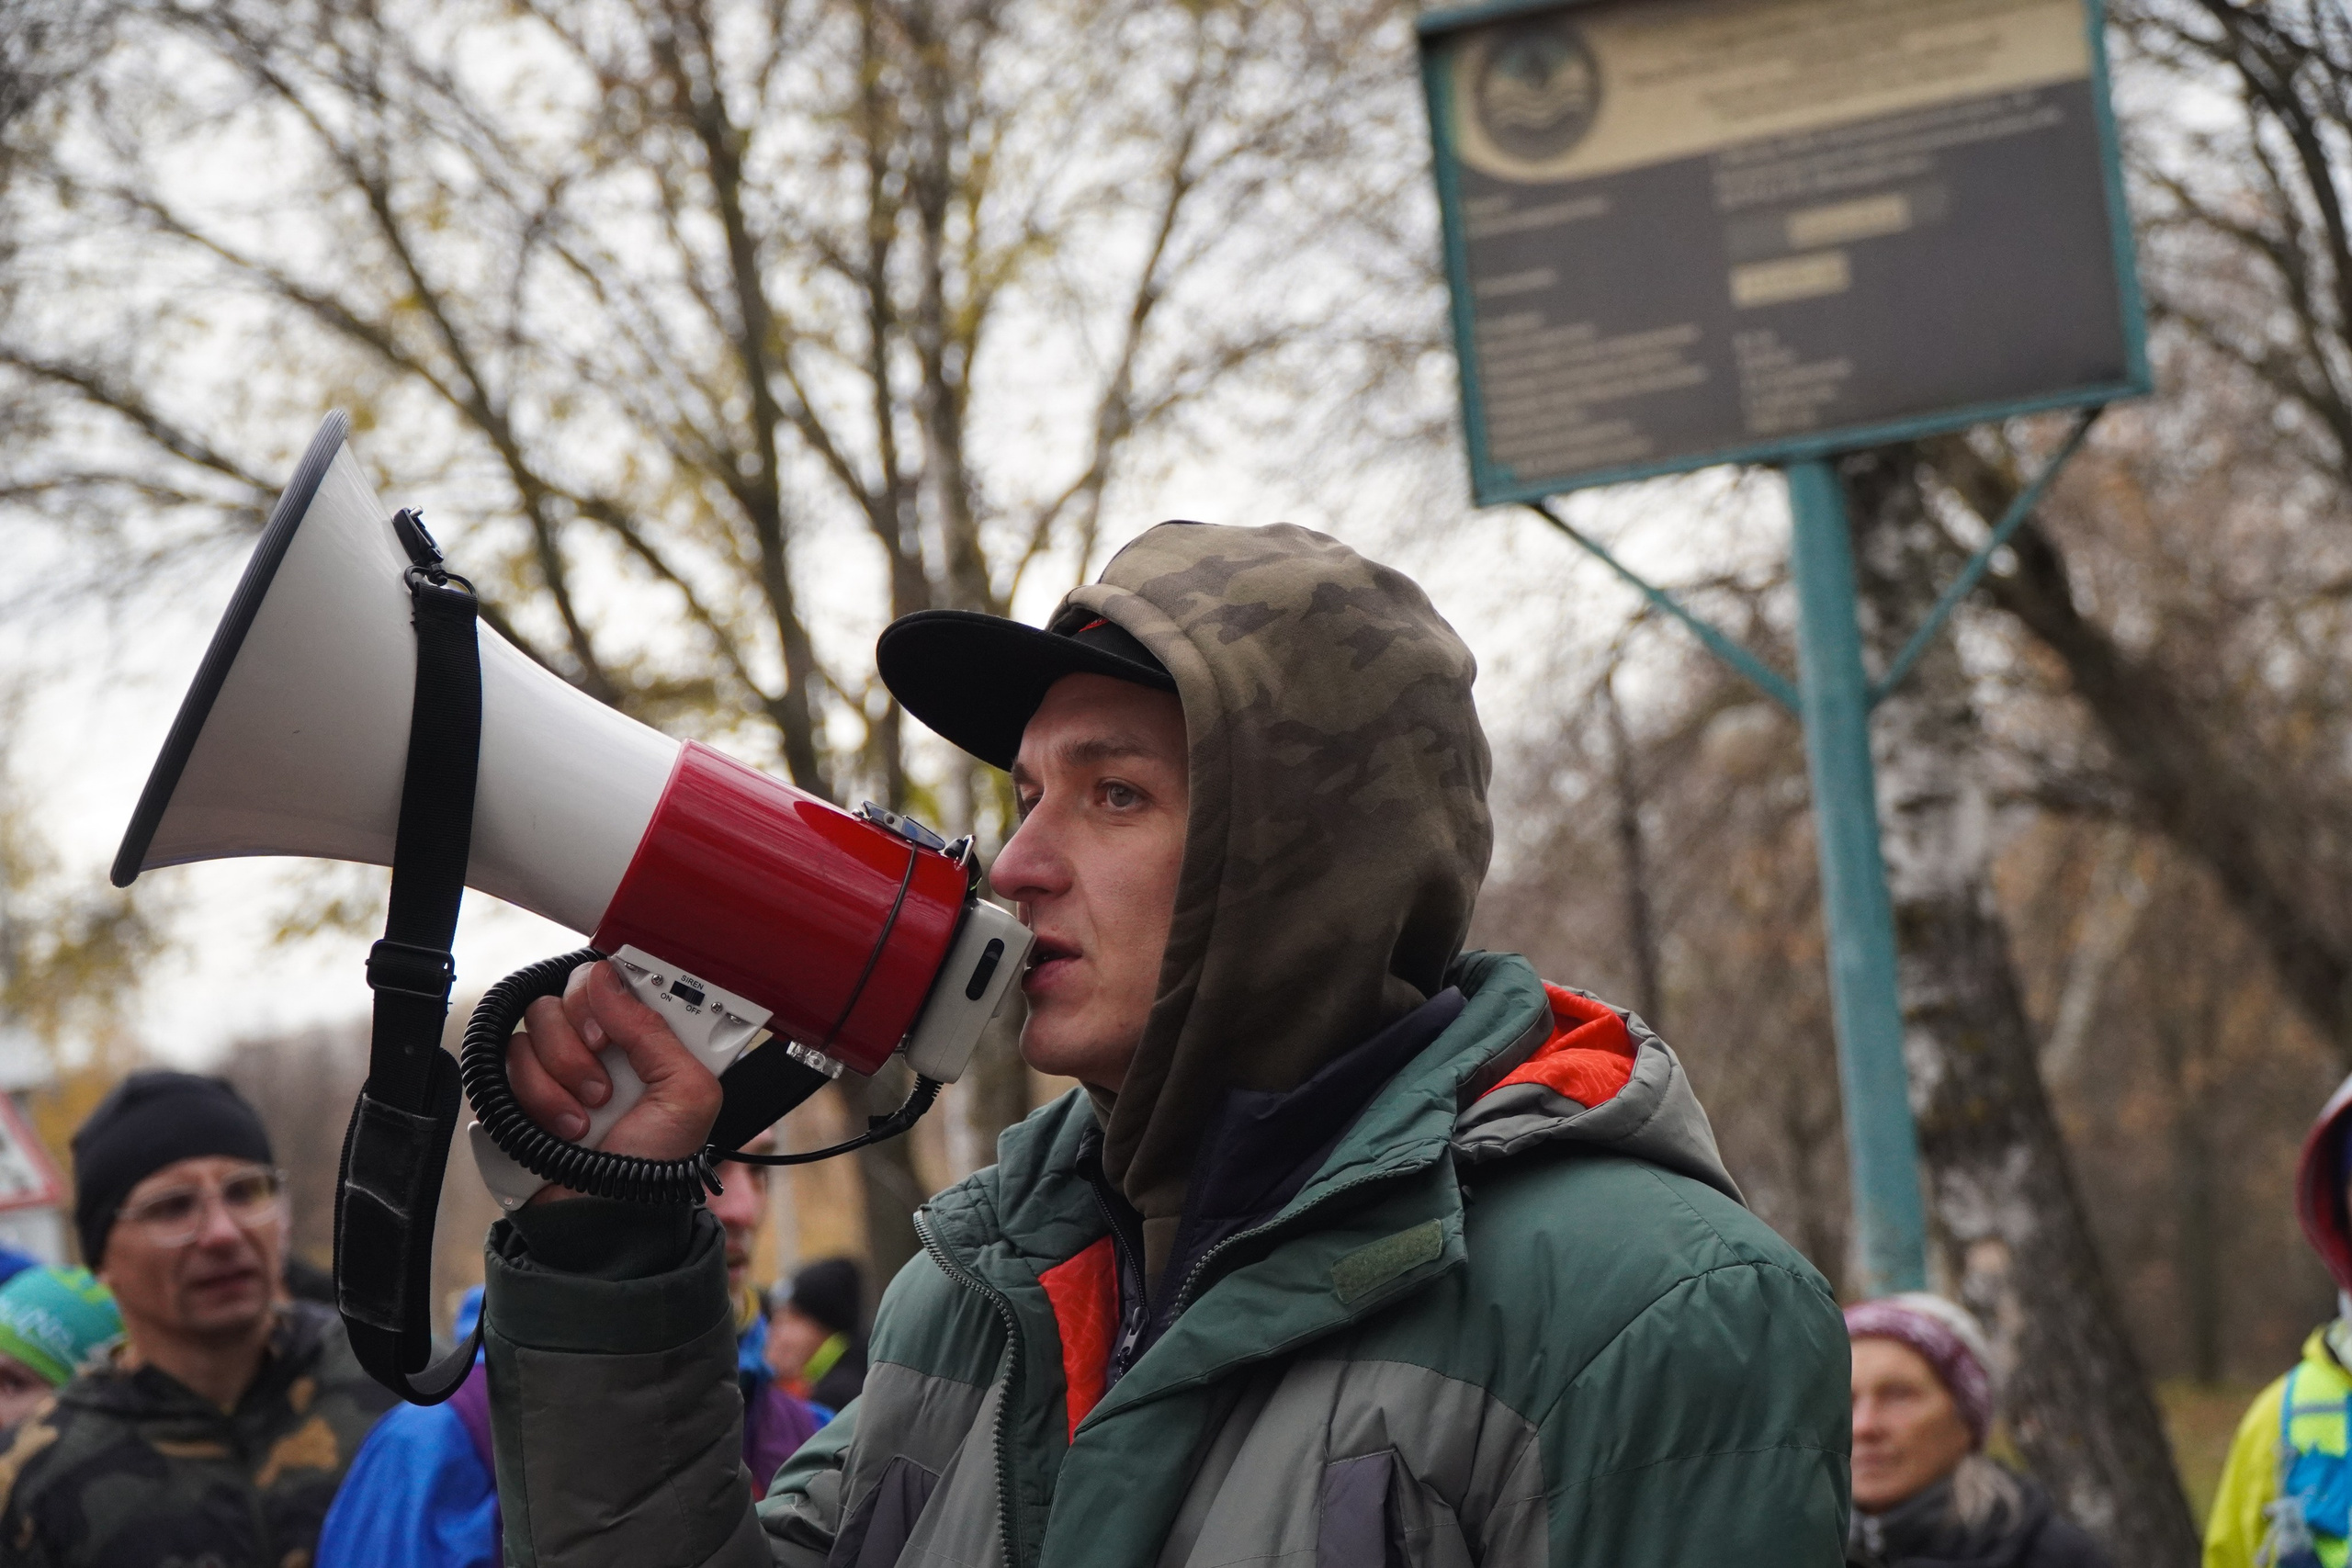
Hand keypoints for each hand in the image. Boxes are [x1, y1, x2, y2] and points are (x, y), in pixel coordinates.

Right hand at [507, 959, 723, 1202]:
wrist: (604, 1219)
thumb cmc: (654, 1163)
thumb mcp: (687, 1094)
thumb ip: (655, 1031)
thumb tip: (606, 979)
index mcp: (640, 1040)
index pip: (610, 982)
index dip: (605, 993)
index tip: (610, 1027)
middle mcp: (595, 1047)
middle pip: (562, 997)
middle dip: (581, 1045)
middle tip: (603, 1085)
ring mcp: (553, 1068)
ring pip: (532, 1030)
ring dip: (561, 1080)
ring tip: (586, 1120)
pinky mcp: (516, 1092)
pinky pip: (506, 1065)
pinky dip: (535, 1101)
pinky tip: (561, 1131)